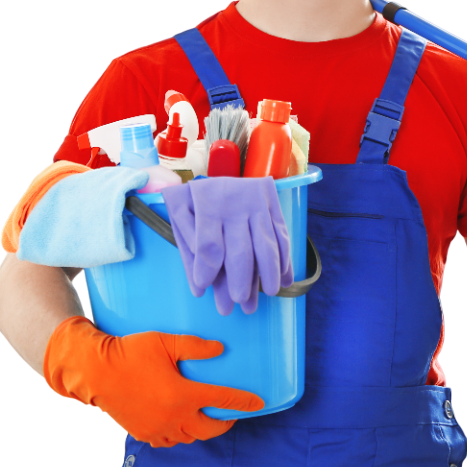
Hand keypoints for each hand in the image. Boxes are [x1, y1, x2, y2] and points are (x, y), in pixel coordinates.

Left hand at [162, 177, 293, 315]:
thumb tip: (200, 288)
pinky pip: (282, 233)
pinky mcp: (273, 202)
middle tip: (240, 302)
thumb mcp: (180, 214)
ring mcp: (257, 202)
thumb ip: (188, 249)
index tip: (204, 289)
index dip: (206, 270)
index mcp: (206, 205)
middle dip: (241, 280)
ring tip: (270, 293)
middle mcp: (234, 203)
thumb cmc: (196, 198)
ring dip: (269, 272)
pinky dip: (285, 256)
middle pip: (240, 250)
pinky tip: (285, 277)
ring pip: (266, 243)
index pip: (209, 245)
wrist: (217, 165)